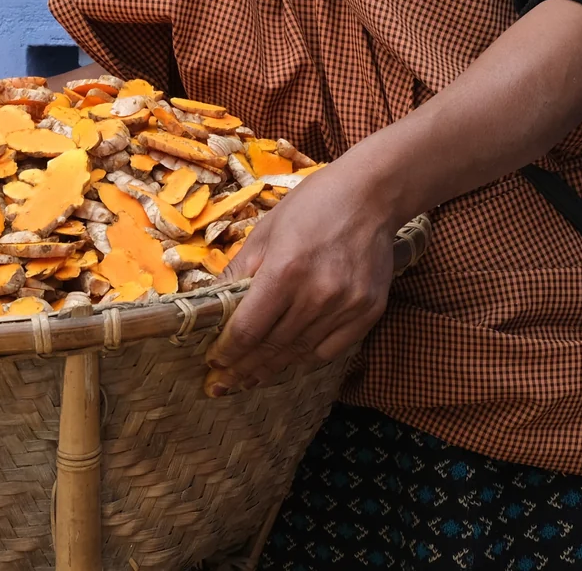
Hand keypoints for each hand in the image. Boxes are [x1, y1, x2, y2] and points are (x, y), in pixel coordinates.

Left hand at [204, 160, 396, 395]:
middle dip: (243, 368)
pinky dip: (306, 360)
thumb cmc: (311, 206)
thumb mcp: (266, 230)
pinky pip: (330, 351)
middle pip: (273, 346)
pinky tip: (288, 364)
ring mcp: (346, 307)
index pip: (248, 328)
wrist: (370, 196)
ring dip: (272, 369)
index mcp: (285, 270)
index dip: (227, 350)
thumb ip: (241, 269)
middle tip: (222, 384)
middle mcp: (316, 295)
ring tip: (249, 380)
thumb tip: (211, 301)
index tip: (212, 362)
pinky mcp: (368, 313)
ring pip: (300, 353)